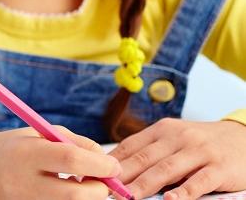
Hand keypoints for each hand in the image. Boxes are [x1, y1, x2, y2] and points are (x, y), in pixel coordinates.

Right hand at [0, 126, 123, 198]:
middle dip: (99, 189)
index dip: (100, 164)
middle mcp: (25, 182)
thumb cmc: (13, 149)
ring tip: (78, 184)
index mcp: (27, 154)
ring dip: (85, 198)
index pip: (72, 160)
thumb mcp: (38, 134)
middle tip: (102, 181)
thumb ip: (74, 142)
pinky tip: (63, 192)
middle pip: (77, 195)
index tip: (113, 165)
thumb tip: (107, 161)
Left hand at [111, 118, 245, 199]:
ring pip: (166, 170)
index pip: (130, 147)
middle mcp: (179, 138)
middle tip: (102, 190)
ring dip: (144, 185)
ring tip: (127, 197)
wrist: (245, 138)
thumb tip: (112, 169)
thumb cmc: (202, 143)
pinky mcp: (220, 168)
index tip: (91, 176)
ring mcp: (200, 152)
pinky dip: (184, 192)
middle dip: (121, 176)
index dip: (110, 163)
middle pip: (144, 159)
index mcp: (162, 130)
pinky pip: (199, 182)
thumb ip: (149, 151)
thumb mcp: (174, 139)